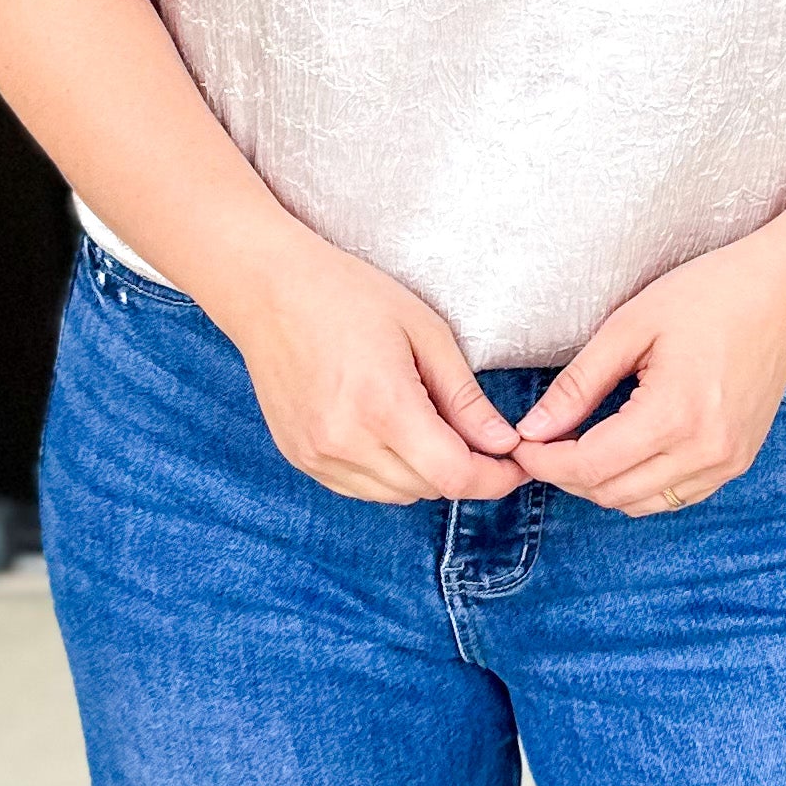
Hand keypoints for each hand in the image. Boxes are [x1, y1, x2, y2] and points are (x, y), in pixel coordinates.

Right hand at [219, 229, 522, 502]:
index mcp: (383, 406)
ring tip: (429, 425)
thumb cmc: (349, 296)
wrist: (269, 290)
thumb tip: (502, 444)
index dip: (495, 479)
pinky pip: (361, 487)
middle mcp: (346, 441)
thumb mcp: (424, 332)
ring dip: (425, 473)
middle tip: (479, 435)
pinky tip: (390, 433)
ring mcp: (317, 454)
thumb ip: (465, 398)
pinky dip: (387, 473)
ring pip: (396, 494)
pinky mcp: (300, 457)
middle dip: (464, 470)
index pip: (454, 476)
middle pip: (428, 488)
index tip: (516, 465)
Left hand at [515, 237, 785, 517]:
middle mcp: (706, 451)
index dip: (544, 462)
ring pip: (641, 504)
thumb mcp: (630, 327)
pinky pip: (674, 496)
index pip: (590, 466)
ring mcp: (727, 462)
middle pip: (611, 492)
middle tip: (542, 441)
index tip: (519, 443)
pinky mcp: (737, 461)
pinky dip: (639, 484)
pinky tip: (623, 450)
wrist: (785, 293)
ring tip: (578, 445)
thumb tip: (534, 428)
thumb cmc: (710, 295)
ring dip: (601, 484)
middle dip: (566, 475)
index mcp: (676, 414)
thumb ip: (579, 384)